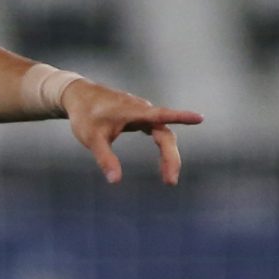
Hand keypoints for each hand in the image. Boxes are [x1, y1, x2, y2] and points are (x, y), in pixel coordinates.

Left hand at [65, 81, 198, 184]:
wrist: (79, 96)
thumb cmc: (85, 115)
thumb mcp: (91, 139)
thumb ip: (105, 159)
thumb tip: (115, 181)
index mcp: (135, 111)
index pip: (162, 115)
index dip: (181, 116)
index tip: (200, 118)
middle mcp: (143, 110)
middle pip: (166, 134)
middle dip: (171, 157)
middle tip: (170, 182)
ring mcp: (142, 113)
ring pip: (163, 134)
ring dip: (168, 155)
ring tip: (168, 179)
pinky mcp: (139, 117)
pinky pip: (157, 132)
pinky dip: (162, 148)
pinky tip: (164, 163)